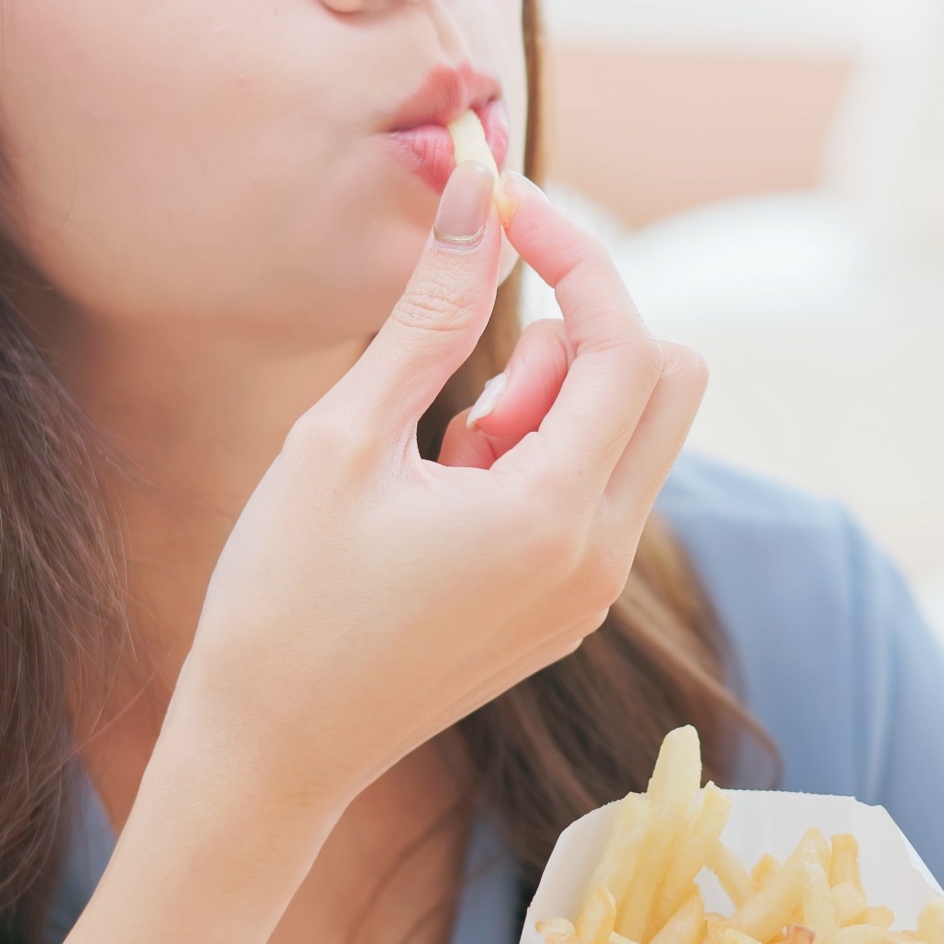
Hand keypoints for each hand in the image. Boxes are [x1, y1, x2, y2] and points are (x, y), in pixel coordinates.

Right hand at [159, 161, 707, 852]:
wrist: (276, 746)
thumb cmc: (285, 597)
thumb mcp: (344, 439)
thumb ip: (430, 315)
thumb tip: (478, 197)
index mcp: (552, 517)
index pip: (625, 344)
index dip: (575, 256)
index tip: (507, 209)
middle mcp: (598, 560)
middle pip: (666, 387)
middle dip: (584, 339)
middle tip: (472, 380)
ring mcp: (591, 594)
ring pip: (632, 442)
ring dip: (557, 409)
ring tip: (446, 460)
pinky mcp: (570, 610)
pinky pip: (599, 497)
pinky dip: (547, 464)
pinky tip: (455, 504)